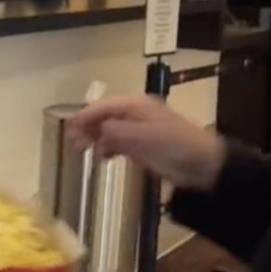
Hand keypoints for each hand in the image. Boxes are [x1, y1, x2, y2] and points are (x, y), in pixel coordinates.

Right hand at [66, 96, 225, 190]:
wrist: (203, 165)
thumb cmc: (173, 145)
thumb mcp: (142, 136)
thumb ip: (115, 131)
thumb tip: (93, 130)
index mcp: (135, 106)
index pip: (102, 106)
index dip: (84, 116)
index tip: (67, 129)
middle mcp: (134, 115)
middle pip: (103, 117)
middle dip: (87, 127)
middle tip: (73, 143)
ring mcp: (137, 131)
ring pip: (108, 131)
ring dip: (94, 139)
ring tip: (83, 151)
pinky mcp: (141, 147)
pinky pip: (117, 143)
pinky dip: (106, 149)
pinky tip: (102, 158)